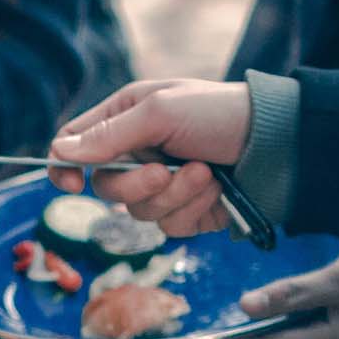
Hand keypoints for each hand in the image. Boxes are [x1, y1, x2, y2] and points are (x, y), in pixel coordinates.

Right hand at [47, 77, 251, 235]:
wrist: (278, 143)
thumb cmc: (219, 113)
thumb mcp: (161, 111)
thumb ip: (110, 135)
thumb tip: (60, 151)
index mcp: (126, 118)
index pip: (75, 145)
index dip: (65, 167)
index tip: (72, 185)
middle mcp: (139, 152)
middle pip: (105, 187)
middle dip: (137, 185)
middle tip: (166, 170)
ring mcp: (163, 185)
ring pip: (140, 213)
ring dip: (175, 195)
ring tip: (206, 174)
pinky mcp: (187, 211)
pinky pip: (170, 227)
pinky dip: (193, 209)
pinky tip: (216, 190)